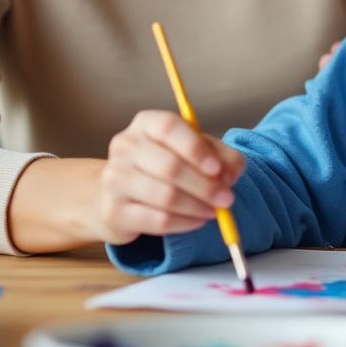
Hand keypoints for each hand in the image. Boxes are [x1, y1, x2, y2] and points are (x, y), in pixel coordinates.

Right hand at [94, 110, 245, 244]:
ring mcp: (114, 179)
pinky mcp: (114, 211)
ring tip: (215, 211)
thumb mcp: (194, 152)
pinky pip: (157, 220)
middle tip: (228, 199)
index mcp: (145, 123)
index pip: (168, 127)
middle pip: (169, 166)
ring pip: (165, 196)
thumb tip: (231, 174)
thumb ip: (220, 156)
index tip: (217, 169)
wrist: (119, 195)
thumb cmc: (163, 166)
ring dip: (197, 206)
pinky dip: (185, 223)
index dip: (195, 149)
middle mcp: (124, 146)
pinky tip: (198, 221)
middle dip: (205, 186)